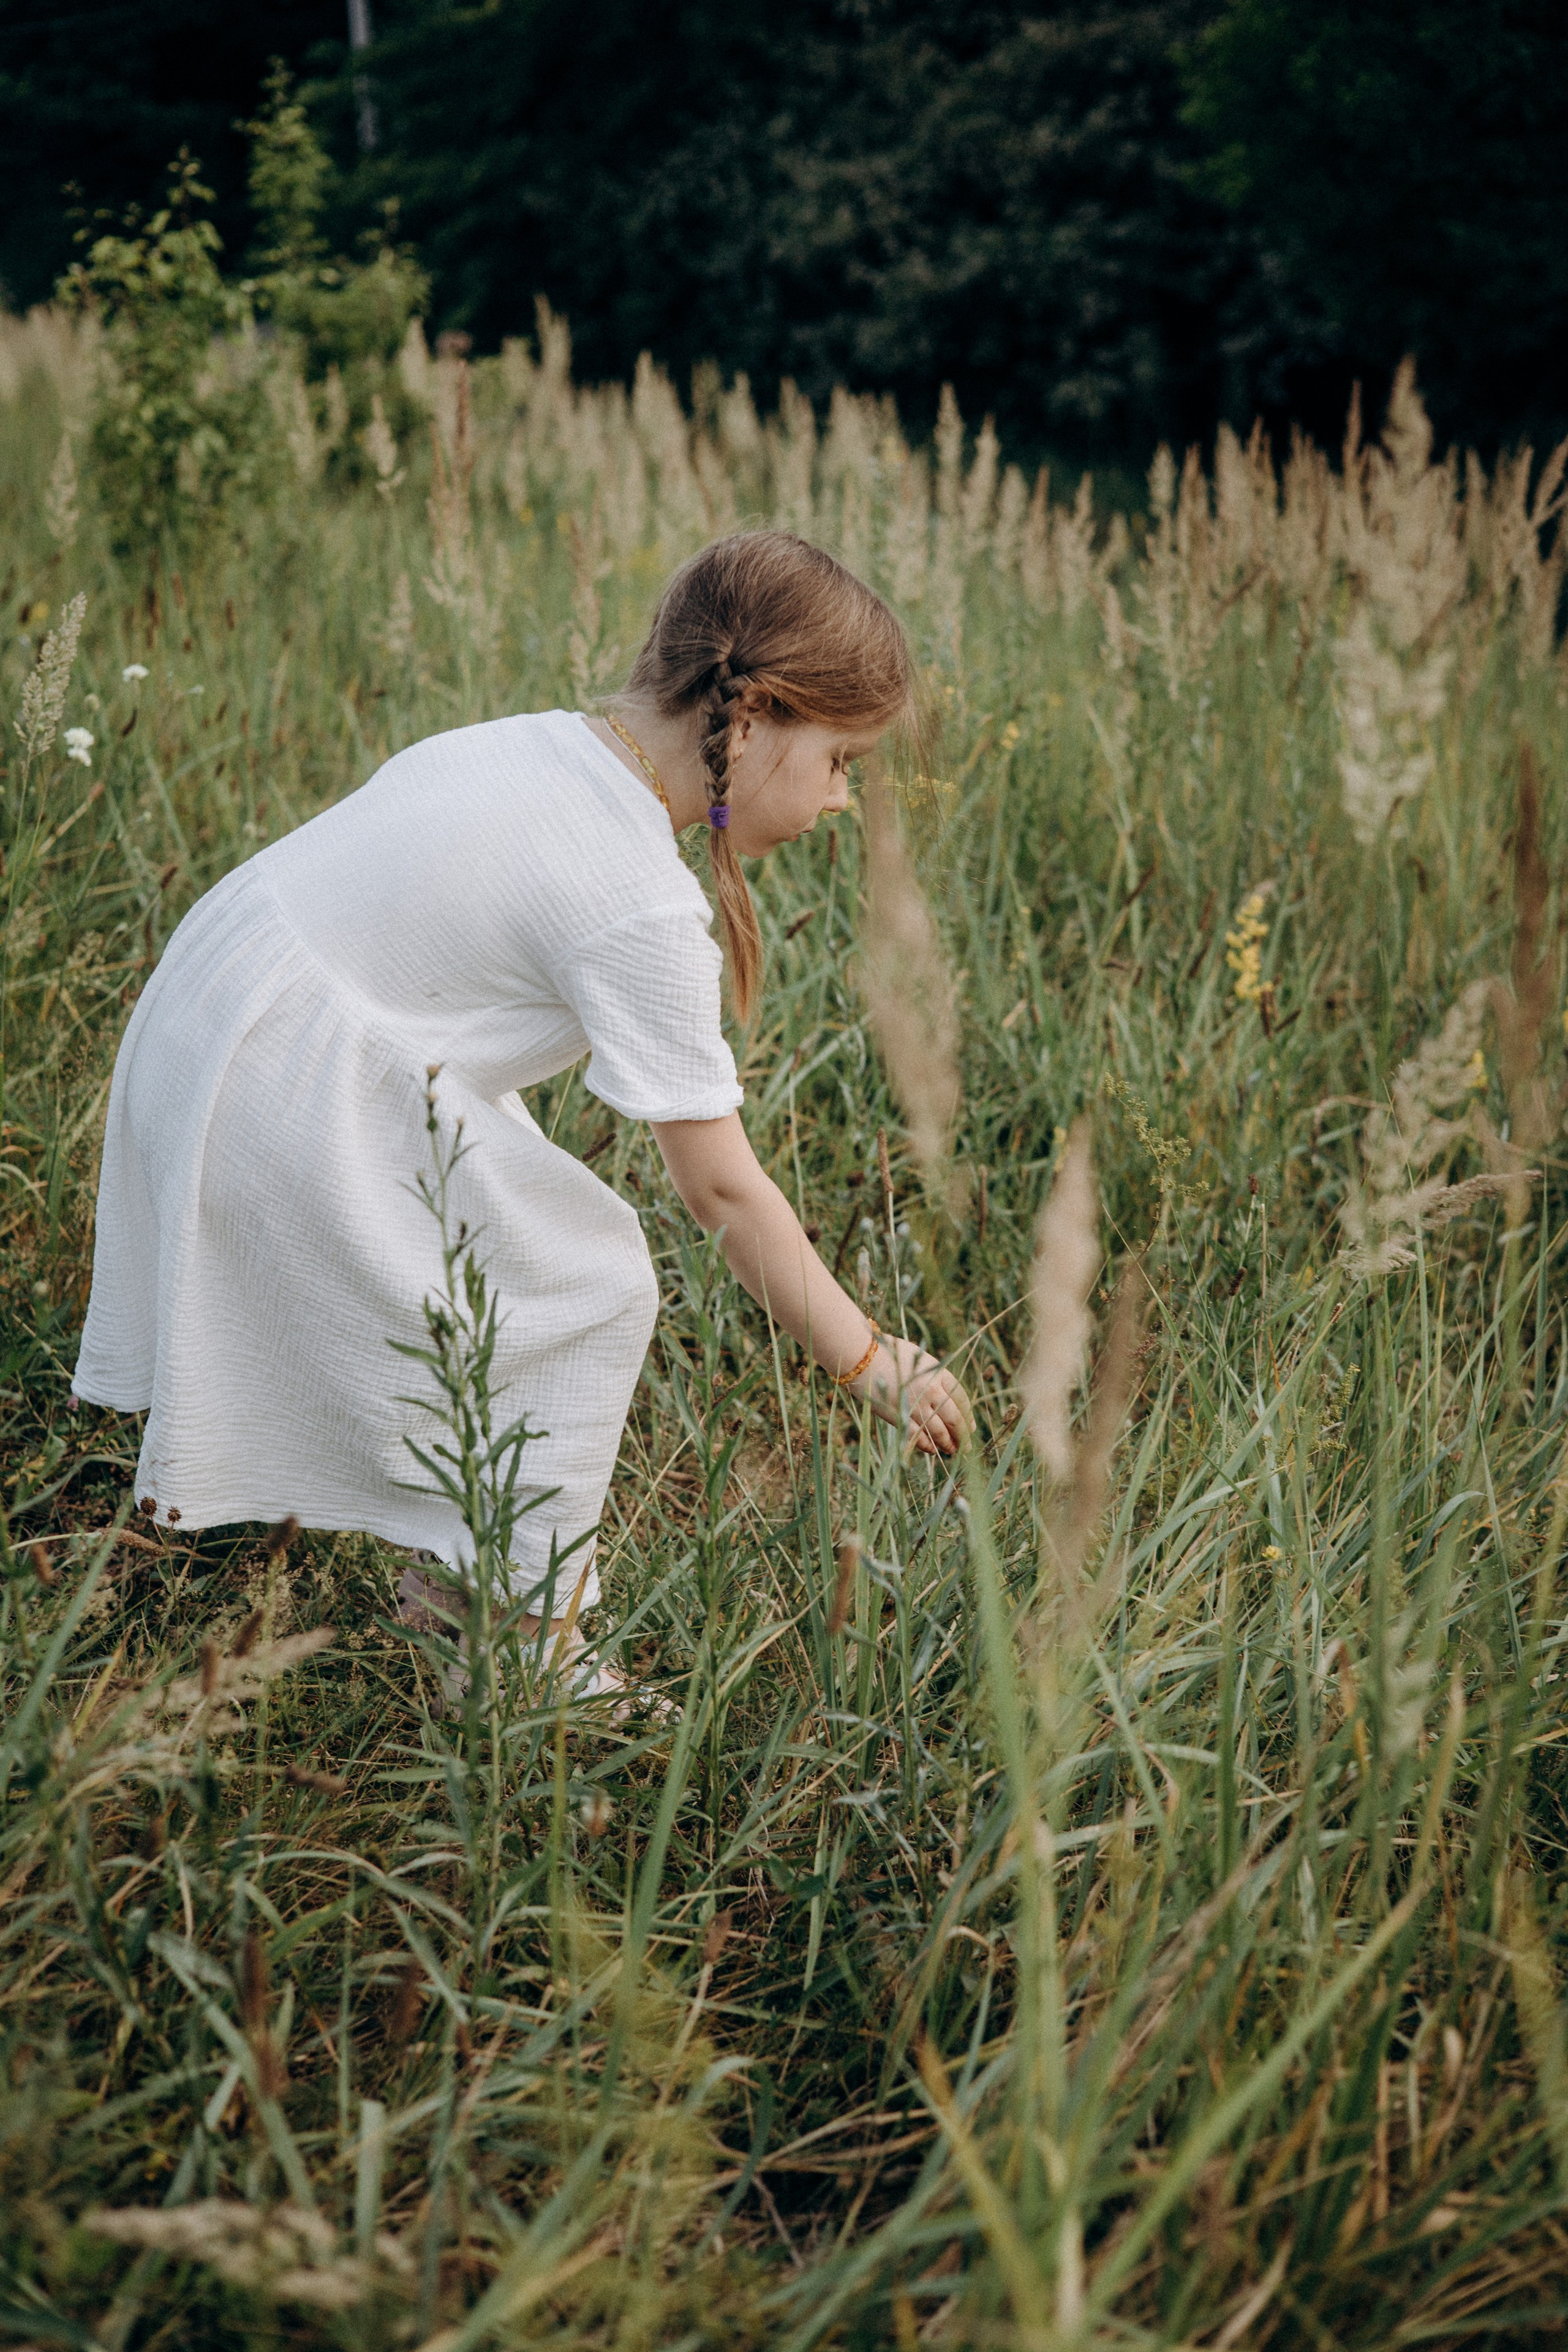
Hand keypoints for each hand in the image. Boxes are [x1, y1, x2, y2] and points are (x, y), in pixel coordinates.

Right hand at [852, 1333, 971, 1456]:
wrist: (864, 1358)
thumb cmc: (890, 1353)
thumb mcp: (920, 1360)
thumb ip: (935, 1377)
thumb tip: (948, 1398)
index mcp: (938, 1373)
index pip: (961, 1398)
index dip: (967, 1415)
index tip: (970, 1426)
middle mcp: (931, 1390)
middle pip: (954, 1418)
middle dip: (962, 1434)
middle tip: (967, 1445)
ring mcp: (915, 1405)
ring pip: (939, 1431)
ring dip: (948, 1443)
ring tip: (952, 1450)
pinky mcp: (899, 1416)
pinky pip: (918, 1437)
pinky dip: (928, 1446)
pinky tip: (933, 1450)